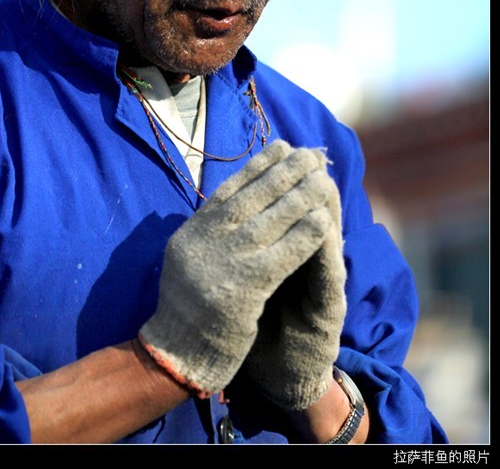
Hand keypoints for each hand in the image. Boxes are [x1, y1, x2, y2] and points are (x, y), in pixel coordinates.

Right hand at [138, 140, 331, 397]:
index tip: (282, 146)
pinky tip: (323, 220)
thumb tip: (229, 198)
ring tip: (323, 178)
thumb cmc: (186, 308)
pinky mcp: (245, 288)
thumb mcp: (185, 257)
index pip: (231, 188)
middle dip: (285, 172)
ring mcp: (224, 261)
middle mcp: (206, 239)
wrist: (176, 353)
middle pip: (253, 196)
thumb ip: (206, 230)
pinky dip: (304, 235)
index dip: (259, 165)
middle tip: (309, 153)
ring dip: (301, 197)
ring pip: (271, 220)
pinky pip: (283, 255)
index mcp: (193, 230)